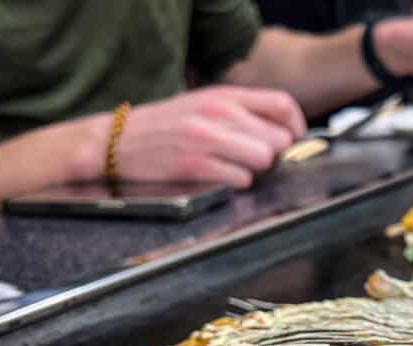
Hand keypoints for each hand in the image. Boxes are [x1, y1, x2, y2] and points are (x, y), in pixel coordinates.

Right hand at [105, 86, 306, 187]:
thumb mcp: (204, 104)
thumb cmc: (166, 126)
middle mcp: (218, 112)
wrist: (117, 140)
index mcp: (224, 95)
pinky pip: (241, 179)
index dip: (295, 126)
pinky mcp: (195, 165)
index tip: (291, 139)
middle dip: (273, 154)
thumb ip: (241, 111)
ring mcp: (207, 138)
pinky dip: (237, 182)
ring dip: (256, 169)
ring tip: (236, 167)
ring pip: (264, 159)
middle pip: (278, 138)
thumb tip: (282, 129)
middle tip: (256, 158)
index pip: (282, 105)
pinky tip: (220, 177)